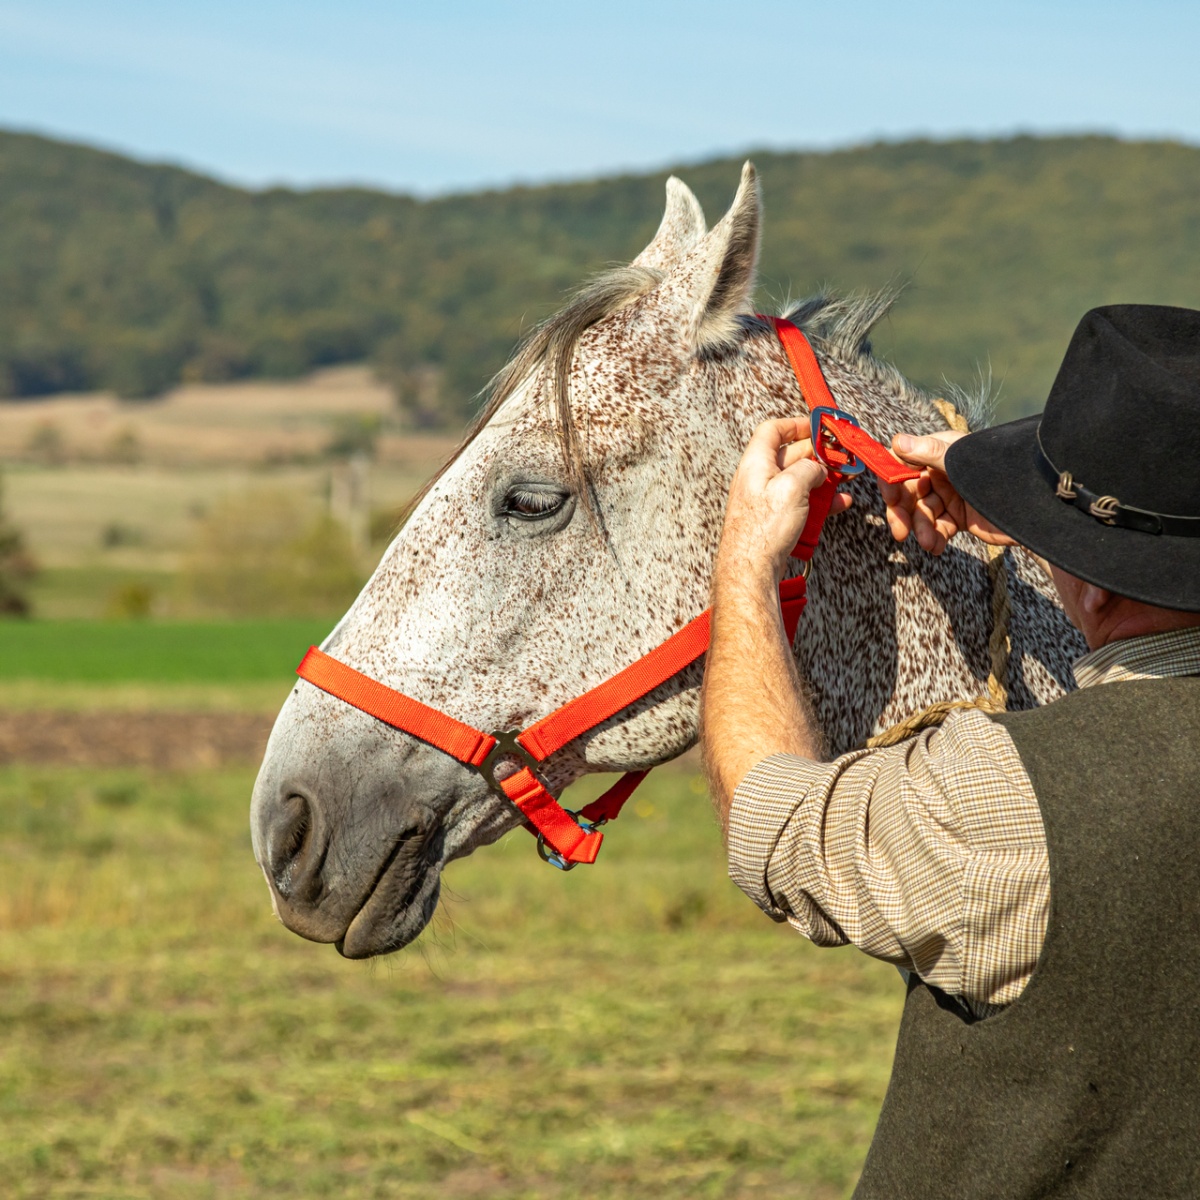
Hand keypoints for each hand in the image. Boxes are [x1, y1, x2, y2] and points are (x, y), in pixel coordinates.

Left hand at [718, 418, 852, 584]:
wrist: (751, 570)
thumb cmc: (763, 530)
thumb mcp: (792, 487)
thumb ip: (808, 468)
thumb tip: (817, 467)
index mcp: (756, 463)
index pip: (772, 430)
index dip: (796, 425)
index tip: (818, 427)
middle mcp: (758, 478)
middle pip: (791, 455)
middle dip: (819, 454)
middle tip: (842, 457)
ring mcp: (766, 499)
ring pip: (799, 480)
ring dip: (824, 478)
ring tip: (846, 479)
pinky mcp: (774, 519)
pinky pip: (800, 502)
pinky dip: (819, 500)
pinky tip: (838, 504)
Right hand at [880, 431, 1015, 554]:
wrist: (1041, 509)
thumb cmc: (1006, 475)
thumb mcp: (965, 463)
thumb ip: (931, 453)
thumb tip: (898, 441)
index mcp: (940, 451)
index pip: (903, 461)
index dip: (891, 479)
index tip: (889, 498)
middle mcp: (941, 471)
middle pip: (907, 492)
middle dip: (903, 513)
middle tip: (900, 532)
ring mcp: (950, 494)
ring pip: (921, 513)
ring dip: (921, 530)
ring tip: (930, 543)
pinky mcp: (958, 516)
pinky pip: (936, 528)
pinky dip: (934, 538)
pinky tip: (938, 547)